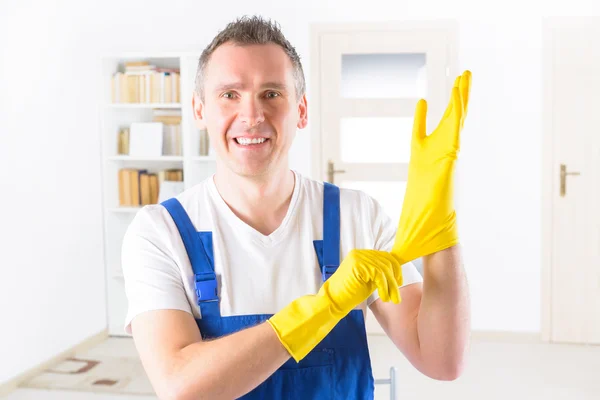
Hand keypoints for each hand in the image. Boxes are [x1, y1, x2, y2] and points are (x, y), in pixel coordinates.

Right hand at [267, 249, 401, 361]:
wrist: (332, 301)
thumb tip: (396, 272)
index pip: (385, 256)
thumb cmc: (349, 293)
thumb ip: (379, 273)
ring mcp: (358, 258)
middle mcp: (360, 253)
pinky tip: (383, 297)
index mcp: (361, 255)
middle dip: (395, 280)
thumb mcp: (368, 280)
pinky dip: (384, 287)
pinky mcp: (358, 265)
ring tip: (392, 300)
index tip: (399, 282)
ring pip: (385, 269)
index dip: (395, 269)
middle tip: (396, 296)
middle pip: (387, 261)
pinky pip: (379, 274)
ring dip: (391, 286)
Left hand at [391, 70, 470, 263]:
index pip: (420, 141)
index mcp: (422, 172)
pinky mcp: (449, 162)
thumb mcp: (397, 238)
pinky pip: (454, 132)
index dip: (422, 123)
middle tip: (459, 78)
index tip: (421, 104)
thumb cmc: (418, 243)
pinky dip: (458, 112)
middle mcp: (436, 163)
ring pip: (454, 124)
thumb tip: (366, 261)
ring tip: (465, 74)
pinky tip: (460, 91)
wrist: (433, 247)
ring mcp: (445, 161)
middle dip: (453, 103)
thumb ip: (384, 248)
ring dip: (460, 99)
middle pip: (445, 126)